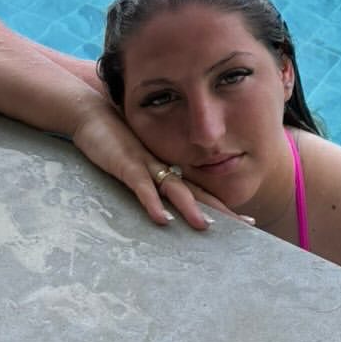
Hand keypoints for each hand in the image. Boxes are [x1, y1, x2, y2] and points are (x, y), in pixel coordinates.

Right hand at [71, 98, 245, 231]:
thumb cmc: (115, 142)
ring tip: (205, 227)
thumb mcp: (138, 165)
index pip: (202, 190)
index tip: (247, 221)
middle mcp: (165, 167)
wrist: (93, 114)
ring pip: (174, 189)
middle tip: (246, 225)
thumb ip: (154, 182)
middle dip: (221, 210)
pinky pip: (141, 186)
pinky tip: (162, 219)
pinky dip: (152, 203)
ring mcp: (147, 165)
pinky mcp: (126, 165)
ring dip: (190, 208)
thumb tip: (167, 208)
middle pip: (198, 192)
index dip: (223, 206)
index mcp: (169, 169)